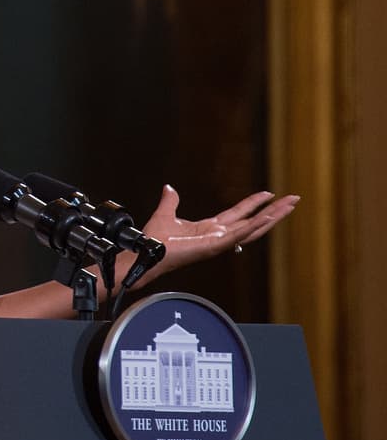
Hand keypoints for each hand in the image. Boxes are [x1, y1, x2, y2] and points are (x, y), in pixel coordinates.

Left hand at [140, 184, 298, 274]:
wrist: (147, 252)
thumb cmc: (155, 240)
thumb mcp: (166, 213)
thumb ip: (170, 201)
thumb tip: (169, 188)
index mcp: (211, 228)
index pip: (239, 214)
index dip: (254, 204)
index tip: (268, 194)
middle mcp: (219, 236)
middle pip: (253, 222)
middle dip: (274, 211)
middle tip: (293, 199)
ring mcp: (220, 242)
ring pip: (253, 228)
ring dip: (272, 217)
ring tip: (290, 205)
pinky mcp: (215, 246)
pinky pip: (239, 235)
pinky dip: (254, 226)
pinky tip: (269, 217)